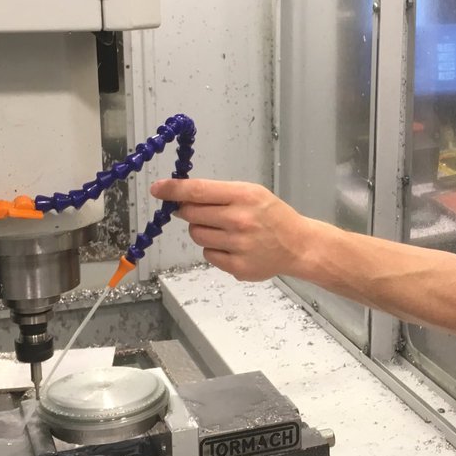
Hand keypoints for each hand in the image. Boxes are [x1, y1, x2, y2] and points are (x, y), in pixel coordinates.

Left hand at [149, 178, 310, 281]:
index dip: (173, 189)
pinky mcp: (237, 267)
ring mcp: (238, 246)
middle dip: (191, 211)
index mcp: (244, 196)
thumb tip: (180, 197)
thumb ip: (218, 194)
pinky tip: (233, 246)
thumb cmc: (272, 215)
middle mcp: (239, 220)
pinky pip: (208, 255)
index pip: (197, 191)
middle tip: (207, 212)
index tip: (157, 189)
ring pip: (197, 235)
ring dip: (203, 231)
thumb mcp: (251, 193)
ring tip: (225, 230)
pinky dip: (214, 249)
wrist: (298, 245)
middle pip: (191, 214)